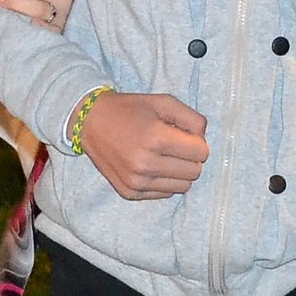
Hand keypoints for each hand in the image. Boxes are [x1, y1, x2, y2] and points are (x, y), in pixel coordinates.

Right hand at [77, 91, 208, 199]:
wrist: (91, 121)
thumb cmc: (131, 108)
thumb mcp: (163, 102)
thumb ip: (191, 118)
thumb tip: (204, 140)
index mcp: (156, 138)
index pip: (202, 153)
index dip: (197, 142)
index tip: (184, 135)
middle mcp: (146, 163)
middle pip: (195, 172)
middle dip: (190, 158)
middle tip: (174, 145)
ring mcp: (137, 181)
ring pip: (183, 187)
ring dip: (179, 172)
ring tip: (163, 156)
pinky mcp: (130, 193)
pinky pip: (165, 194)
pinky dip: (164, 181)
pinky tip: (151, 165)